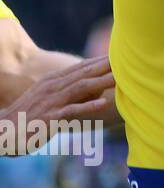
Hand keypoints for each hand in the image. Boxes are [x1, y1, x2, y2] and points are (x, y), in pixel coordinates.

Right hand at [0, 56, 115, 155]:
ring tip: (120, 77)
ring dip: (101, 82)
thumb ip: (74, 95)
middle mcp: (52, 87)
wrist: (1, 133)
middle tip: (127, 59)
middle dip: (105, 66)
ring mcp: (50, 101)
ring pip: (80, 88)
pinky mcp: (48, 117)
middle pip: (83, 73)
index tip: (122, 54)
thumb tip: (99, 92)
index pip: (81, 67)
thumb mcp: (51, 102)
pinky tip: (103, 104)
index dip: (101, 60)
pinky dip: (88, 106)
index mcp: (52, 82)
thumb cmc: (29, 118)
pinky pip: (70, 110)